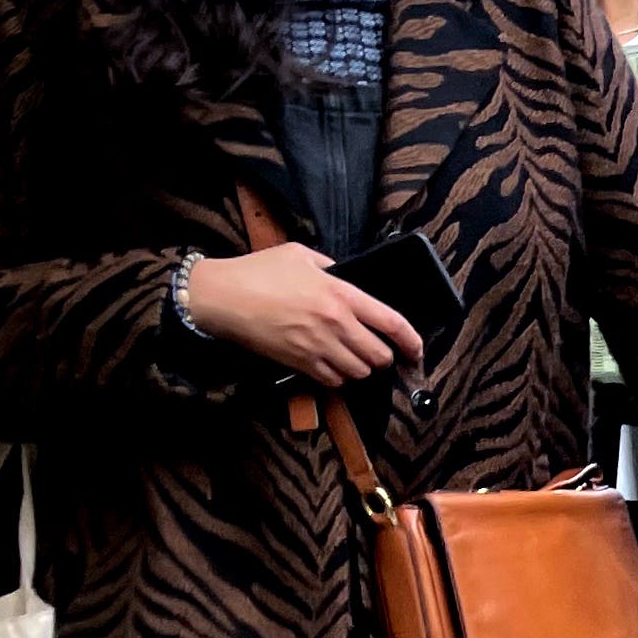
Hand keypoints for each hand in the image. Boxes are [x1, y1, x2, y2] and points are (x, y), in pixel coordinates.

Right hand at [181, 242, 420, 386]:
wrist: (220, 297)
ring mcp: (317, 346)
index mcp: (341, 294)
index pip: (392, 322)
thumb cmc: (257, 271)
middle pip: (379, 355)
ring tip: (354, 357)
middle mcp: (335, 323)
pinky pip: (334, 381)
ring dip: (361, 368)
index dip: (412, 341)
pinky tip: (332, 366)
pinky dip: (338, 378)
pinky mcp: (299, 363)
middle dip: (384, 356)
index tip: (416, 349)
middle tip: (378, 350)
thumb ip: (331, 267)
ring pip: (359, 372)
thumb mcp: (302, 255)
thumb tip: (345, 277)